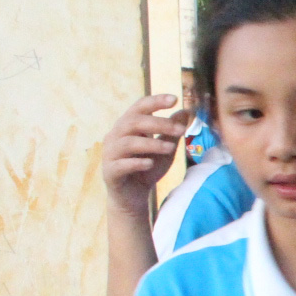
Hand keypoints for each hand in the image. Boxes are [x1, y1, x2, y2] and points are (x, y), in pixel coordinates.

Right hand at [102, 96, 186, 214]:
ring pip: (127, 142)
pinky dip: (136, 163)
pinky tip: (150, 163)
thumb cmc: (148, 168)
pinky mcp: (110, 172)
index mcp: (128, 126)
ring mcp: (110, 154)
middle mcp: (115, 136)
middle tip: (181, 130)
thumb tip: (186, 110)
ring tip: (170, 149)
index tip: (174, 99)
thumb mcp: (165, 149)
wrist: (133, 196)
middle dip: (159, 124)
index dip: (155, 101)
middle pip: (134, 122)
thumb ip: (172, 132)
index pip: (139, 107)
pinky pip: (120, 164)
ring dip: (151, 144)